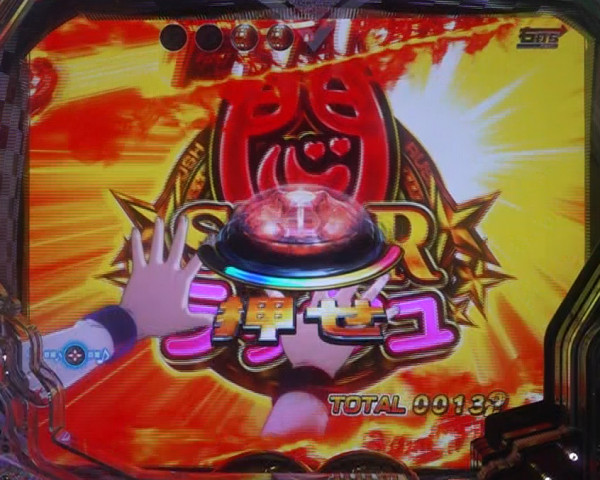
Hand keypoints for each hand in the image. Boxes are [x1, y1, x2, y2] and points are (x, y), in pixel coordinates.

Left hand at [120, 217, 213, 339]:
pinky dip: (136, 242)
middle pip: (177, 247)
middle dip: (181, 231)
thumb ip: (201, 319)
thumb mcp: (186, 321)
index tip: (209, 238)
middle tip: (183, 219)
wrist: (136, 321)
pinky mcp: (138, 271)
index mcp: (182, 281)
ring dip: (159, 232)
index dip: (204, 250)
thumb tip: (215, 320)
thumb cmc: (161, 321)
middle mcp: (169, 270)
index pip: (196, 262)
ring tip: (159, 219)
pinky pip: (137, 253)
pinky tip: (135, 231)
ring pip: (157, 246)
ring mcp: (153, 269)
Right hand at [270, 274, 392, 378]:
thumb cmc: (298, 348)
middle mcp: (338, 314)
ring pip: (365, 305)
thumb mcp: (287, 325)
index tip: (346, 260)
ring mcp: (349, 326)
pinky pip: (372, 326)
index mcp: (323, 308)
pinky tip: (394, 310)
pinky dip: (383, 318)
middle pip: (352, 292)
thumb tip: (269, 289)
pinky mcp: (355, 337)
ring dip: (376, 291)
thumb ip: (281, 304)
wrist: (312, 371)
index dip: (338, 273)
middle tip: (374, 267)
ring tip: (386, 278)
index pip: (331, 286)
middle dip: (361, 279)